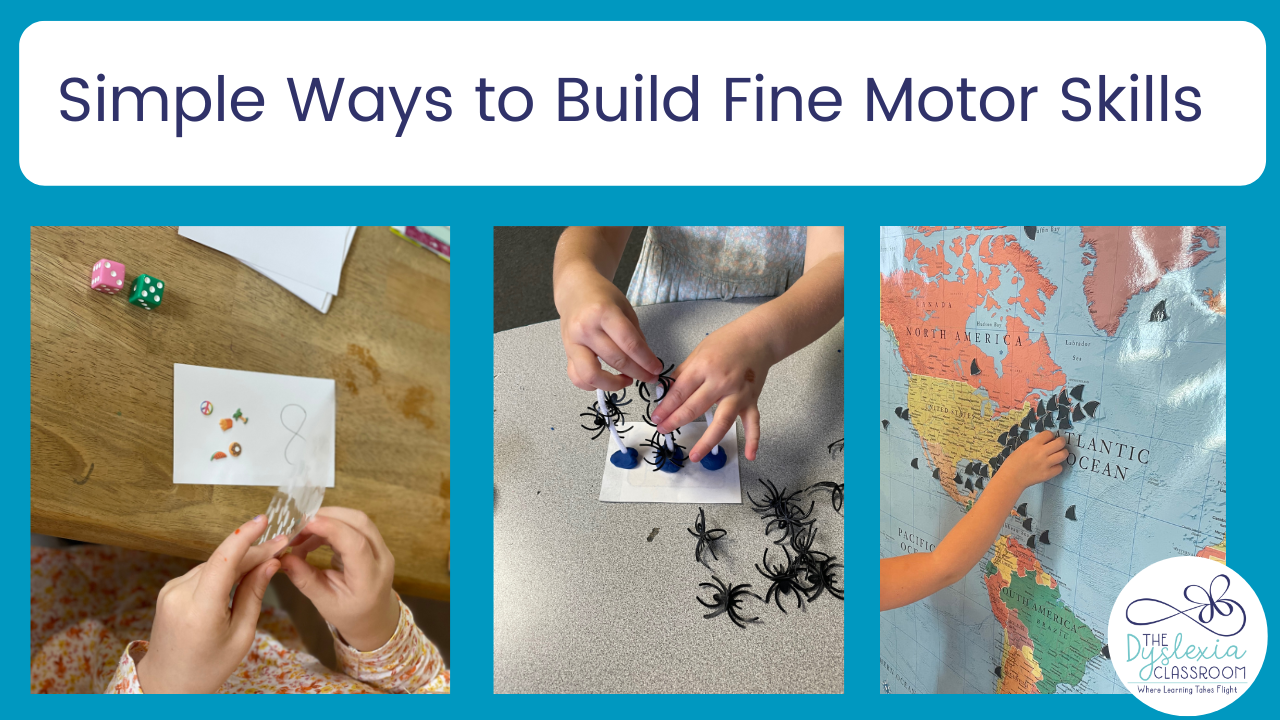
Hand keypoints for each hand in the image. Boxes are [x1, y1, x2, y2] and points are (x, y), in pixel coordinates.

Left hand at [136, 515, 289, 692]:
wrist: (167, 683)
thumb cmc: (207, 668)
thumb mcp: (241, 636)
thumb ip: (254, 595)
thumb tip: (270, 564)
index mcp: (200, 611)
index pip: (223, 561)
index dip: (245, 536)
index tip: (263, 521)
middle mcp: (180, 595)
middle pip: (222, 560)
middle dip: (253, 551)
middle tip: (280, 545)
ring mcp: (170, 591)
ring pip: (213, 564)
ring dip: (239, 560)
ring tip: (265, 560)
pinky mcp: (169, 590)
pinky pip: (203, 572)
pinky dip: (223, 570)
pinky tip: (240, 573)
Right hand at [280, 507, 400, 651]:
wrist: (374, 618)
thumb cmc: (350, 614)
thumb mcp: (325, 603)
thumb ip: (305, 580)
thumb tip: (283, 558)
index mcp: (370, 579)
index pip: (356, 544)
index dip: (331, 528)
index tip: (304, 524)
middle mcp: (382, 559)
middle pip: (360, 522)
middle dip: (327, 516)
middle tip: (297, 527)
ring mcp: (381, 548)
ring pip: (357, 519)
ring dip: (327, 520)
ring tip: (300, 537)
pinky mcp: (374, 542)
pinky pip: (354, 524)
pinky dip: (331, 525)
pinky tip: (312, 539)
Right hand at [555, 263, 661, 390]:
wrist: (574, 290)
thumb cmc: (601, 297)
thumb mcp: (624, 307)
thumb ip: (635, 334)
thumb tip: (646, 361)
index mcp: (603, 313)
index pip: (629, 343)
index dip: (646, 360)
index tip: (656, 369)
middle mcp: (585, 329)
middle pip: (616, 360)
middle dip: (638, 373)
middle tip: (650, 378)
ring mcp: (573, 343)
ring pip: (592, 375)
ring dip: (613, 384)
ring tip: (627, 381)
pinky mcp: (567, 353)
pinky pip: (577, 377)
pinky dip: (592, 385)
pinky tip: (606, 381)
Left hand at [649, 317, 772, 461]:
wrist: (758, 337)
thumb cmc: (727, 342)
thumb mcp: (699, 352)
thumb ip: (684, 373)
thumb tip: (667, 393)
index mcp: (704, 367)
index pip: (680, 392)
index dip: (666, 407)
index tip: (656, 417)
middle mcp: (721, 382)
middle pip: (695, 408)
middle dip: (676, 421)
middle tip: (664, 430)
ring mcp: (738, 394)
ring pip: (722, 422)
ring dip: (707, 441)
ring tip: (694, 456)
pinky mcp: (752, 400)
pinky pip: (753, 423)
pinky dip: (753, 440)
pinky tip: (750, 455)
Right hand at [995, 431, 1068, 490]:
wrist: (1010, 478)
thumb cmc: (1013, 462)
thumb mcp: (1022, 447)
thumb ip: (1035, 444)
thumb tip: (1047, 442)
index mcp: (1033, 443)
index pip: (1049, 434)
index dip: (1050, 436)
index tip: (1049, 440)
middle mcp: (1041, 452)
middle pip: (1060, 442)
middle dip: (1061, 442)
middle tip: (1059, 445)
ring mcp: (1045, 463)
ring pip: (1063, 454)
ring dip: (1062, 453)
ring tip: (1058, 455)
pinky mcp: (1047, 474)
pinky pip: (1060, 468)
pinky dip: (1057, 467)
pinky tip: (1052, 467)